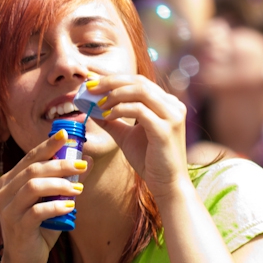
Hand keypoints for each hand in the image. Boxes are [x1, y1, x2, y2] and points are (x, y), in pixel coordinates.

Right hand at [0, 130, 91, 262]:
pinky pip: (37, 211)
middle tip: (81, 165)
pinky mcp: (17, 227)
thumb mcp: (50, 202)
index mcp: (9, 182)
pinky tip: (70, 206)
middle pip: (33, 170)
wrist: (23, 262)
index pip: (29, 158)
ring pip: (33, 187)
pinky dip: (56, 206)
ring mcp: (8, 210)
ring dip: (59, 184)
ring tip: (78, 189)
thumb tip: (86, 162)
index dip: (48, 145)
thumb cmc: (38, 229)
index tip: (66, 135)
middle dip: (60, 164)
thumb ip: (64, 184)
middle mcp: (4, 193)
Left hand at [87, 74, 189, 199]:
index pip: (138, 81)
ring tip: (97, 104)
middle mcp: (172, 105)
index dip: (113, 77)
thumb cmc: (150, 161)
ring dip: (114, 94)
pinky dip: (119, 110)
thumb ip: (112, 121)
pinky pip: (139, 110)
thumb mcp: (126, 136)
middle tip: (89, 87)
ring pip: (139, 90)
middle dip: (110, 81)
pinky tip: (107, 116)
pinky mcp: (165, 129)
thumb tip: (91, 108)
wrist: (167, 185)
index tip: (92, 80)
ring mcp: (172, 115)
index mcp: (166, 103)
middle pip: (138, 81)